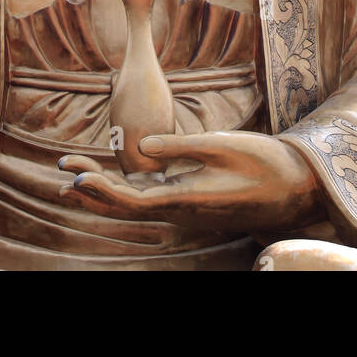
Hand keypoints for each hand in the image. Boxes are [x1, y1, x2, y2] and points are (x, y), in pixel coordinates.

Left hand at [58, 130, 319, 236]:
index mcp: (186, 200)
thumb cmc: (263, 163)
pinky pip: (148, 198)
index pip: (133, 201)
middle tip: (61, 168)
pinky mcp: (189, 200)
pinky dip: (124, 188)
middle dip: (91, 189)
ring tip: (71, 174)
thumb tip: (139, 145)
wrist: (295, 188)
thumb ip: (180, 146)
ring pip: (134, 204)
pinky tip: (109, 176)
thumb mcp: (223, 147)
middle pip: (126, 206)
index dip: (102, 192)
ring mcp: (184, 209)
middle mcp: (180, 211)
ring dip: (102, 191)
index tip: (76, 179)